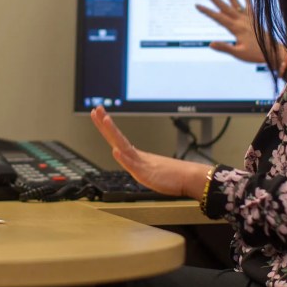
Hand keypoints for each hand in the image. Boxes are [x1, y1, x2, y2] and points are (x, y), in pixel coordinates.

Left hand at [90, 106, 209, 198]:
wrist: (190, 178)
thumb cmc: (173, 175)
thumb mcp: (149, 170)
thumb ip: (140, 165)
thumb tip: (134, 163)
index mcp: (136, 155)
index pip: (117, 138)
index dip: (106, 126)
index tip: (98, 113)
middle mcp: (137, 156)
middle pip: (117, 137)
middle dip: (104, 123)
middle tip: (96, 109)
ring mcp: (141, 163)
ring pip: (124, 146)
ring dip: (113, 133)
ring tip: (104, 120)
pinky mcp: (146, 174)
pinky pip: (133, 166)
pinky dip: (124, 158)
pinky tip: (116, 152)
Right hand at [195, 0, 265, 63]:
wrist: (274, 51)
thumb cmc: (256, 54)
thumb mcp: (238, 54)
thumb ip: (225, 48)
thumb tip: (210, 44)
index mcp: (236, 28)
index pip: (218, 17)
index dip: (207, 11)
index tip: (197, 5)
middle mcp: (241, 21)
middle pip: (224, 6)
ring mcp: (248, 19)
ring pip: (236, 3)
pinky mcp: (254, 20)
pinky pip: (250, 7)